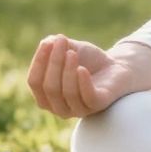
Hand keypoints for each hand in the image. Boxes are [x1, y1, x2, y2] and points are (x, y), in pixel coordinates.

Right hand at [25, 33, 150, 117]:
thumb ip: (53, 45)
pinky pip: (87, 97)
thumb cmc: (87, 59)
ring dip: (68, 70)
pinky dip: (83, 83)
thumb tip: (47, 43)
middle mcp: (59, 107)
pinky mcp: (97, 106)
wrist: (115, 66)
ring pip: (67, 93)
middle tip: (62, 42)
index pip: (34, 82)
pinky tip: (82, 69)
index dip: (39, 62)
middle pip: (50, 88)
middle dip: (54, 62)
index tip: (48, 43)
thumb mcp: (68, 48)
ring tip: (73, 53)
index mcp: (46, 96)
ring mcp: (78, 110)